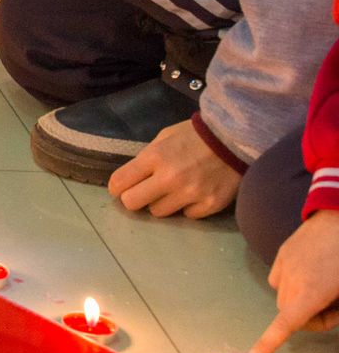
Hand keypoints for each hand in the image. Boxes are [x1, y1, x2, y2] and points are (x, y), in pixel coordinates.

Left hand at [108, 117, 241, 218]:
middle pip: (133, 203)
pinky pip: (187, 216)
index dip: (116, 187)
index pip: (119, 182)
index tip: (120, 188)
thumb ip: (147, 157)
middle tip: (142, 193)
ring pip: (158, 212)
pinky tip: (194, 193)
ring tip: (172, 190)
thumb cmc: (195, 135)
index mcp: (155, 157)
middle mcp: (170, 178)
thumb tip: (131, 177)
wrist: (237, 139)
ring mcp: (191, 194)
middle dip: (133, 198)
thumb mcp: (164, 137)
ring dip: (161, 203)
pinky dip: (187, 207)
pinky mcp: (210, 205)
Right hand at [248, 209, 338, 352]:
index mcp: (311, 293)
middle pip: (288, 314)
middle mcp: (292, 281)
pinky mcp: (281, 253)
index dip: (267, 344)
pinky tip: (309, 271)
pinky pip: (278, 278)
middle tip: (333, 305)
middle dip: (307, 317)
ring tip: (322, 284)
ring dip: (297, 300)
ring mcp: (284, 265)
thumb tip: (322, 313)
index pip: (285, 325)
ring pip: (282, 296)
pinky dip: (290, 283)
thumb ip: (336, 307)